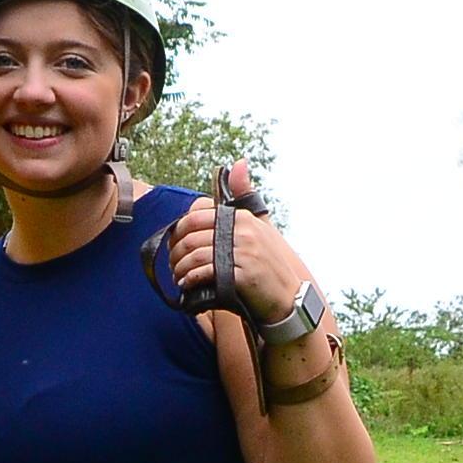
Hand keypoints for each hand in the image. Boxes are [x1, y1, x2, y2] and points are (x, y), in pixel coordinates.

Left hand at [172, 165, 315, 332]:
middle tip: (174, 266)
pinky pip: (205, 273)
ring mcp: (244, 253)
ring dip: (180, 269)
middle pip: (190, 237)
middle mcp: (243, 232)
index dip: (178, 233)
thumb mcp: (260, 226)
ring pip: (194, 255)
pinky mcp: (242, 275)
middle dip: (176, 254)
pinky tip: (187, 286)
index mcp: (242, 217)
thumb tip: (239, 162)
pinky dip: (190, 280)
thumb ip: (245, 196)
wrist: (288, 299)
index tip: (175, 248)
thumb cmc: (270, 264)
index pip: (195, 217)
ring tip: (179, 277)